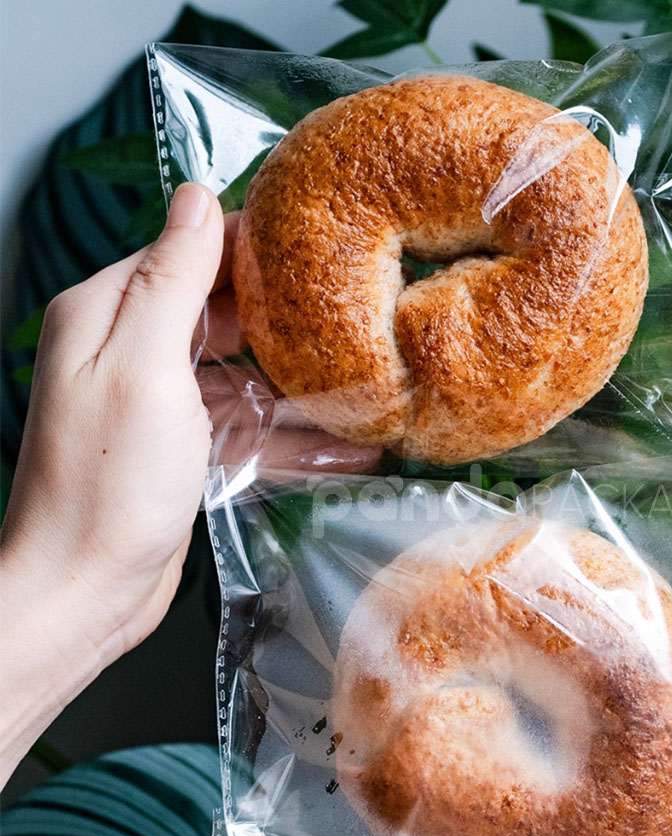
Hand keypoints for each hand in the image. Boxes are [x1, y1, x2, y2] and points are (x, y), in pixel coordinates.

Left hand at [0, 183, 379, 787]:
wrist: (86, 590)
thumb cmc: (105, 483)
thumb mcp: (143, 368)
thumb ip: (172, 281)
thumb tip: (197, 196)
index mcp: (110, 315)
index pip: (190, 253)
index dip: (255, 249)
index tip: (321, 248)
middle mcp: (133, 351)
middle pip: (226, 315)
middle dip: (288, 321)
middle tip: (360, 319)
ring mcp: (163, 404)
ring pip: (246, 376)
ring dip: (303, 388)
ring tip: (371, 388)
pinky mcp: (186, 451)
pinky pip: (250, 429)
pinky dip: (295, 439)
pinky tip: (351, 449)